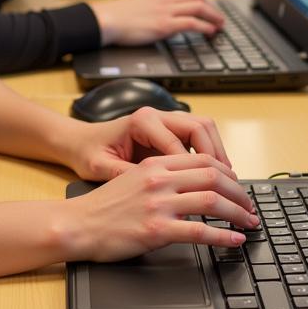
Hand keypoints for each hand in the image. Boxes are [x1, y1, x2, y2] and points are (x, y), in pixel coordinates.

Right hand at [59, 153, 258, 261]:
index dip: (228, 173)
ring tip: (248, 223)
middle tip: (250, 207)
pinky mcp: (156, 229)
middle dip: (239, 193)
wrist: (78, 224)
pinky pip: (199, 231)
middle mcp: (159, 179)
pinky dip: (222, 235)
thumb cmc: (104, 206)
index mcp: (155, 164)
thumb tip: (193, 185)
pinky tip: (233, 239)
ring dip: (237, 213)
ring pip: (212, 201)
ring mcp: (159, 204)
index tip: (238, 186)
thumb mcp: (133, 178)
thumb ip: (162, 175)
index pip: (203, 160)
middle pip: (213, 177)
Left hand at [68, 104, 230, 179]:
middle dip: (216, 155)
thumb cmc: (88, 153)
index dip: (195, 168)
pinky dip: (209, 152)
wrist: (79, 141)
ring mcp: (165, 119)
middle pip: (200, 127)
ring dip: (217, 152)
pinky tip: (213, 175)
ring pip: (204, 127)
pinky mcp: (168, 128)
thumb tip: (149, 193)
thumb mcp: (101, 168)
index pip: (179, 143)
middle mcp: (157, 115)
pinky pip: (198, 135)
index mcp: (141, 121)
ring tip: (227, 179)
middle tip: (228, 182)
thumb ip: (125, 176)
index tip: (207, 190)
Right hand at [92, 0, 224, 44]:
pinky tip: (210, 32)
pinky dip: (205, 26)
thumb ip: (150, 6)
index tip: (208, 8)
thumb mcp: (136, 4)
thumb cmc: (115, 16)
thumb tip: (156, 14)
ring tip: (220, 25)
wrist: (105, 20)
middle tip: (219, 18)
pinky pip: (191, 22)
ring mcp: (165, 10)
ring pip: (199, 6)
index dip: (202, 0)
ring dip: (213, 16)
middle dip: (212, 7)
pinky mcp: (164, 24)